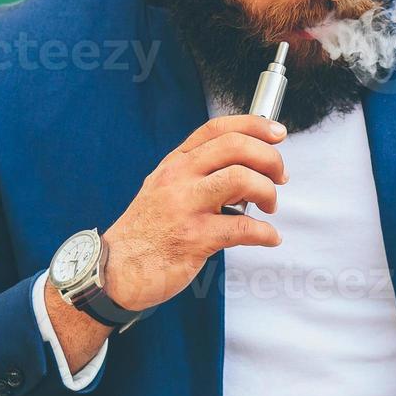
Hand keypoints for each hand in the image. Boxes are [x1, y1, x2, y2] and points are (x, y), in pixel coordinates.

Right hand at [102, 115, 287, 311]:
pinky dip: (265, 233)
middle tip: (280, 177)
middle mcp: (179, 178)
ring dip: (268, 192)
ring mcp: (185, 206)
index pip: (217, 128)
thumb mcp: (164, 189)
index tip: (277, 133)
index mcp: (175, 163)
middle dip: (270, 159)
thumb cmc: (147, 231)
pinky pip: (243, 228)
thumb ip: (197, 173)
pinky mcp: (194, 238)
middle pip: (236, 147)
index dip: (253, 125)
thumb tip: (245, 165)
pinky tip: (269, 238)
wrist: (115, 270)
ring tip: (270, 207)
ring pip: (242, 179)